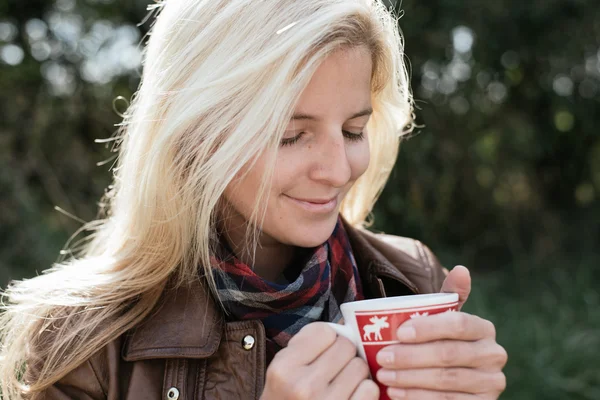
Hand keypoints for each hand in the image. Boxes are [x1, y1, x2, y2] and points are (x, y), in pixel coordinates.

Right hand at [261, 322, 378, 399]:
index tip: (324, 349)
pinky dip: (365, 390)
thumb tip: (346, 323)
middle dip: (344, 353)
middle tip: (335, 365)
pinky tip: (351, 395)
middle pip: (345, 346)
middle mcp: (304, 386)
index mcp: (284, 368)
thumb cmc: (286, 397)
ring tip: (342, 381)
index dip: (328, 338)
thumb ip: (308, 344)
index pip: (324, 331)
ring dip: (356, 371)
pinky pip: (370, 389)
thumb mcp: (283, 369)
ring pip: (360, 366)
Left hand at [374, 266, 507, 399]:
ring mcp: (491, 383)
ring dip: (410, 379)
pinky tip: (397, 393)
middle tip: (382, 358)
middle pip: (449, 354)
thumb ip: (450, 296)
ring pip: (446, 381)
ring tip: (383, 376)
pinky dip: (418, 398)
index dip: (428, 328)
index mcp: (484, 329)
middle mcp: (494, 355)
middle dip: (411, 356)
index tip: (399, 332)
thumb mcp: (444, 319)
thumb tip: (461, 269)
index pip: (458, 324)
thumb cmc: (441, 342)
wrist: (455, 382)